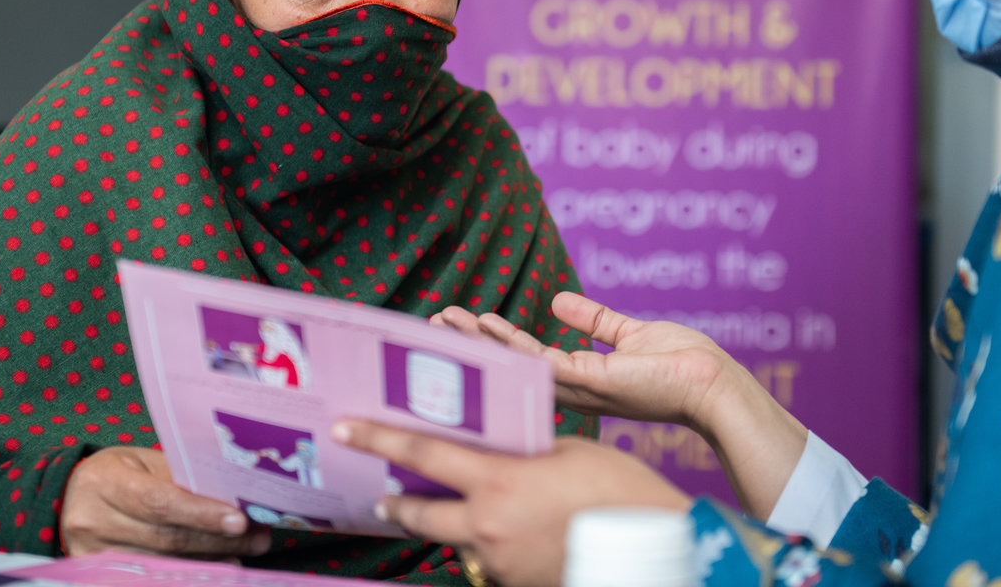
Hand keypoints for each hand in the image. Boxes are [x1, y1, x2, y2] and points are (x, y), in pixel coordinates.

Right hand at [60, 446, 271, 559]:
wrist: (68, 497)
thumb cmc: (115, 473)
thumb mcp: (141, 463)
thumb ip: (179, 479)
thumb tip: (232, 497)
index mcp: (106, 483)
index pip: (159, 502)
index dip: (201, 514)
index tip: (239, 521)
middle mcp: (94, 521)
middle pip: (166, 538)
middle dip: (217, 539)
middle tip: (258, 536)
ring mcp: (92, 555)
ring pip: (162, 563)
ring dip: (210, 559)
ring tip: (245, 551)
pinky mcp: (96, 575)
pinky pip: (151, 576)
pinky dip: (188, 572)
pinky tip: (216, 567)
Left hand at [333, 420, 688, 586]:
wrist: (654, 552)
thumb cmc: (621, 492)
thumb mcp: (571, 452)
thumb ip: (525, 452)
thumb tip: (502, 454)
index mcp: (498, 482)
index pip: (422, 456)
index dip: (379, 439)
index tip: (346, 428)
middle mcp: (487, 527)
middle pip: (420, 514)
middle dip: (394, 504)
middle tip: (379, 495)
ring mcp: (500, 564)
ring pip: (454, 543)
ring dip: (447, 527)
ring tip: (452, 512)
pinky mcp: (517, 586)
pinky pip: (488, 563)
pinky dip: (487, 547)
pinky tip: (510, 535)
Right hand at [434, 292, 807, 518]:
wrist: (713, 384)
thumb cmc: (681, 364)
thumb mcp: (629, 333)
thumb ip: (594, 321)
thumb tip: (557, 300)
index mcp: (579, 377)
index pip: (525, 357)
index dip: (492, 341)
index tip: (463, 320)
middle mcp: (573, 387)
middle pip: (510, 365)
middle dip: (471, 344)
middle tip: (435, 321)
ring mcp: (581, 387)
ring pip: (517, 364)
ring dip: (481, 343)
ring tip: (448, 322)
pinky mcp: (595, 381)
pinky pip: (544, 363)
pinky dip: (512, 347)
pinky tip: (487, 330)